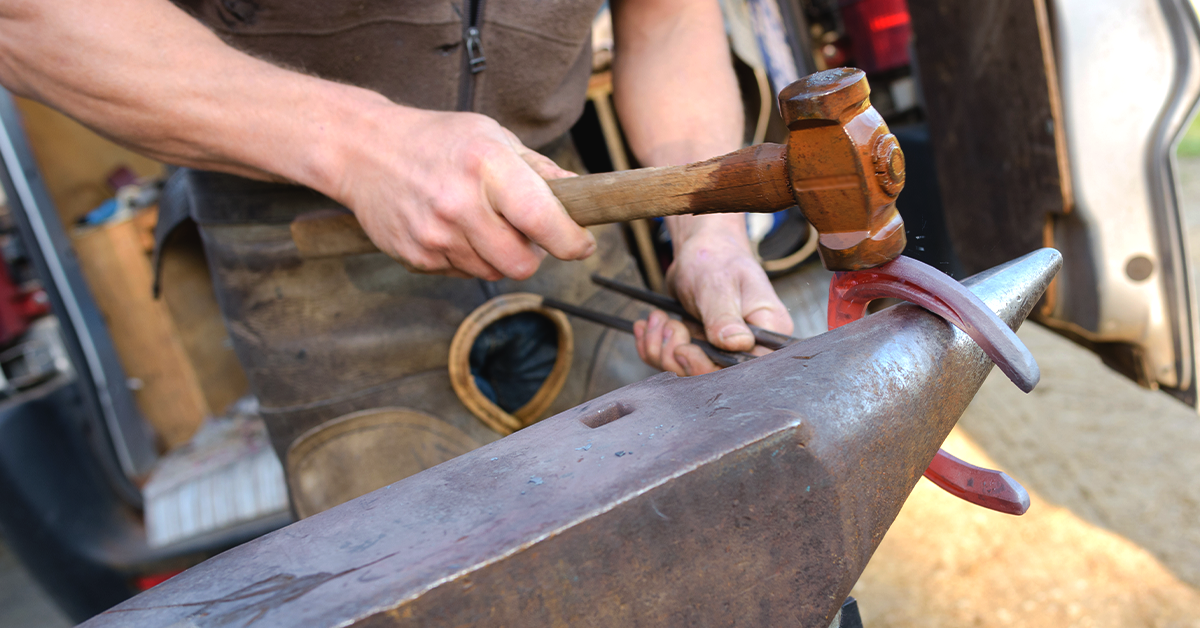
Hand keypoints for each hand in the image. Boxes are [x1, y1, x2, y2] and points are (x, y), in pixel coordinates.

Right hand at [333, 106, 595, 279]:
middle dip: (533, 253)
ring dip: (499, 255)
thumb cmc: (437, 140)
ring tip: (481, 222)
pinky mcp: (416, 257)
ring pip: (493, 272)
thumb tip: (583, 195)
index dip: (571, 241)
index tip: (582, 244)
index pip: (541, 219)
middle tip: (526, 232)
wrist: (363, 150)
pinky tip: (453, 228)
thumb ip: (539, 170)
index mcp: (485, 165)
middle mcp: (458, 203)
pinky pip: (462, 273)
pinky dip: (468, 257)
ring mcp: (434, 234)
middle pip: (521, 263)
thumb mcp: (492, 137)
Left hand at [634, 215, 792, 375]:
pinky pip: (673, 363)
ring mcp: (724, 351)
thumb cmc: (716, 259)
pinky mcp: (702, 349)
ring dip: (663, 348)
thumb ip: (725, 317)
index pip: (744, 371)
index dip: (709, 368)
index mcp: (769, 333)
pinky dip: (655, 346)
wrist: (701, 250)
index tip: (684, 348)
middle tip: (671, 326)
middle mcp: (751, 348)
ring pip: (687, 372)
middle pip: (713, 377)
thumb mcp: (717, 285)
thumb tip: (737, 344)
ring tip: (659, 319)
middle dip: (679, 356)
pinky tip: (649, 326)